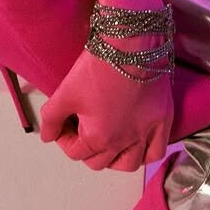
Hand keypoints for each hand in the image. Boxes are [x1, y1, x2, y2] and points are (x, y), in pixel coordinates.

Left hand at [39, 47, 174, 171]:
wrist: (130, 45)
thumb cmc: (97, 68)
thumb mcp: (65, 92)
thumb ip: (51, 119)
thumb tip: (47, 136)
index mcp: (98, 138)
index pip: (75, 153)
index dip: (64, 139)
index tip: (63, 124)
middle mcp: (123, 142)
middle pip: (99, 161)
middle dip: (85, 149)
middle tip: (81, 128)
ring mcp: (146, 134)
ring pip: (128, 164)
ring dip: (114, 159)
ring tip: (107, 142)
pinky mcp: (163, 121)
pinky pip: (156, 152)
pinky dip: (145, 154)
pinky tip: (136, 145)